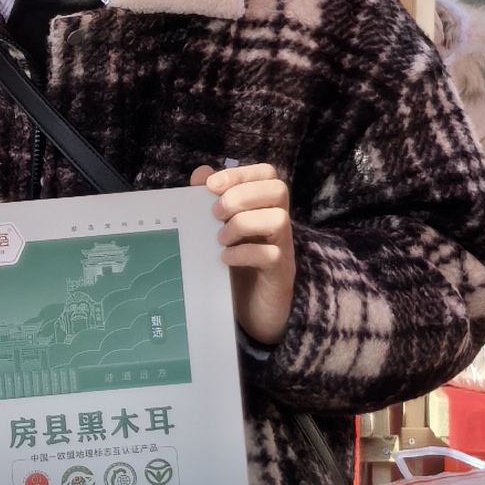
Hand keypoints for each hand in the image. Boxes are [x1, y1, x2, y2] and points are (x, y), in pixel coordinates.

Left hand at [194, 160, 296, 346]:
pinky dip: (244, 253)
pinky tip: (225, 258)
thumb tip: (201, 173)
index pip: (267, 174)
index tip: (211, 185)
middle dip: (241, 195)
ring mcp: (283, 247)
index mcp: (265, 207)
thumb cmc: (237, 265)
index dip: (240, 173)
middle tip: (215, 213)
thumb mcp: (220, 230)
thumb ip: (211, 201)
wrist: (252, 311)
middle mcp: (280, 223)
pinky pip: (271, 255)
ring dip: (243, 224)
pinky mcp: (281, 273)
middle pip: (278, 190)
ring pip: (279, 219)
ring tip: (220, 238)